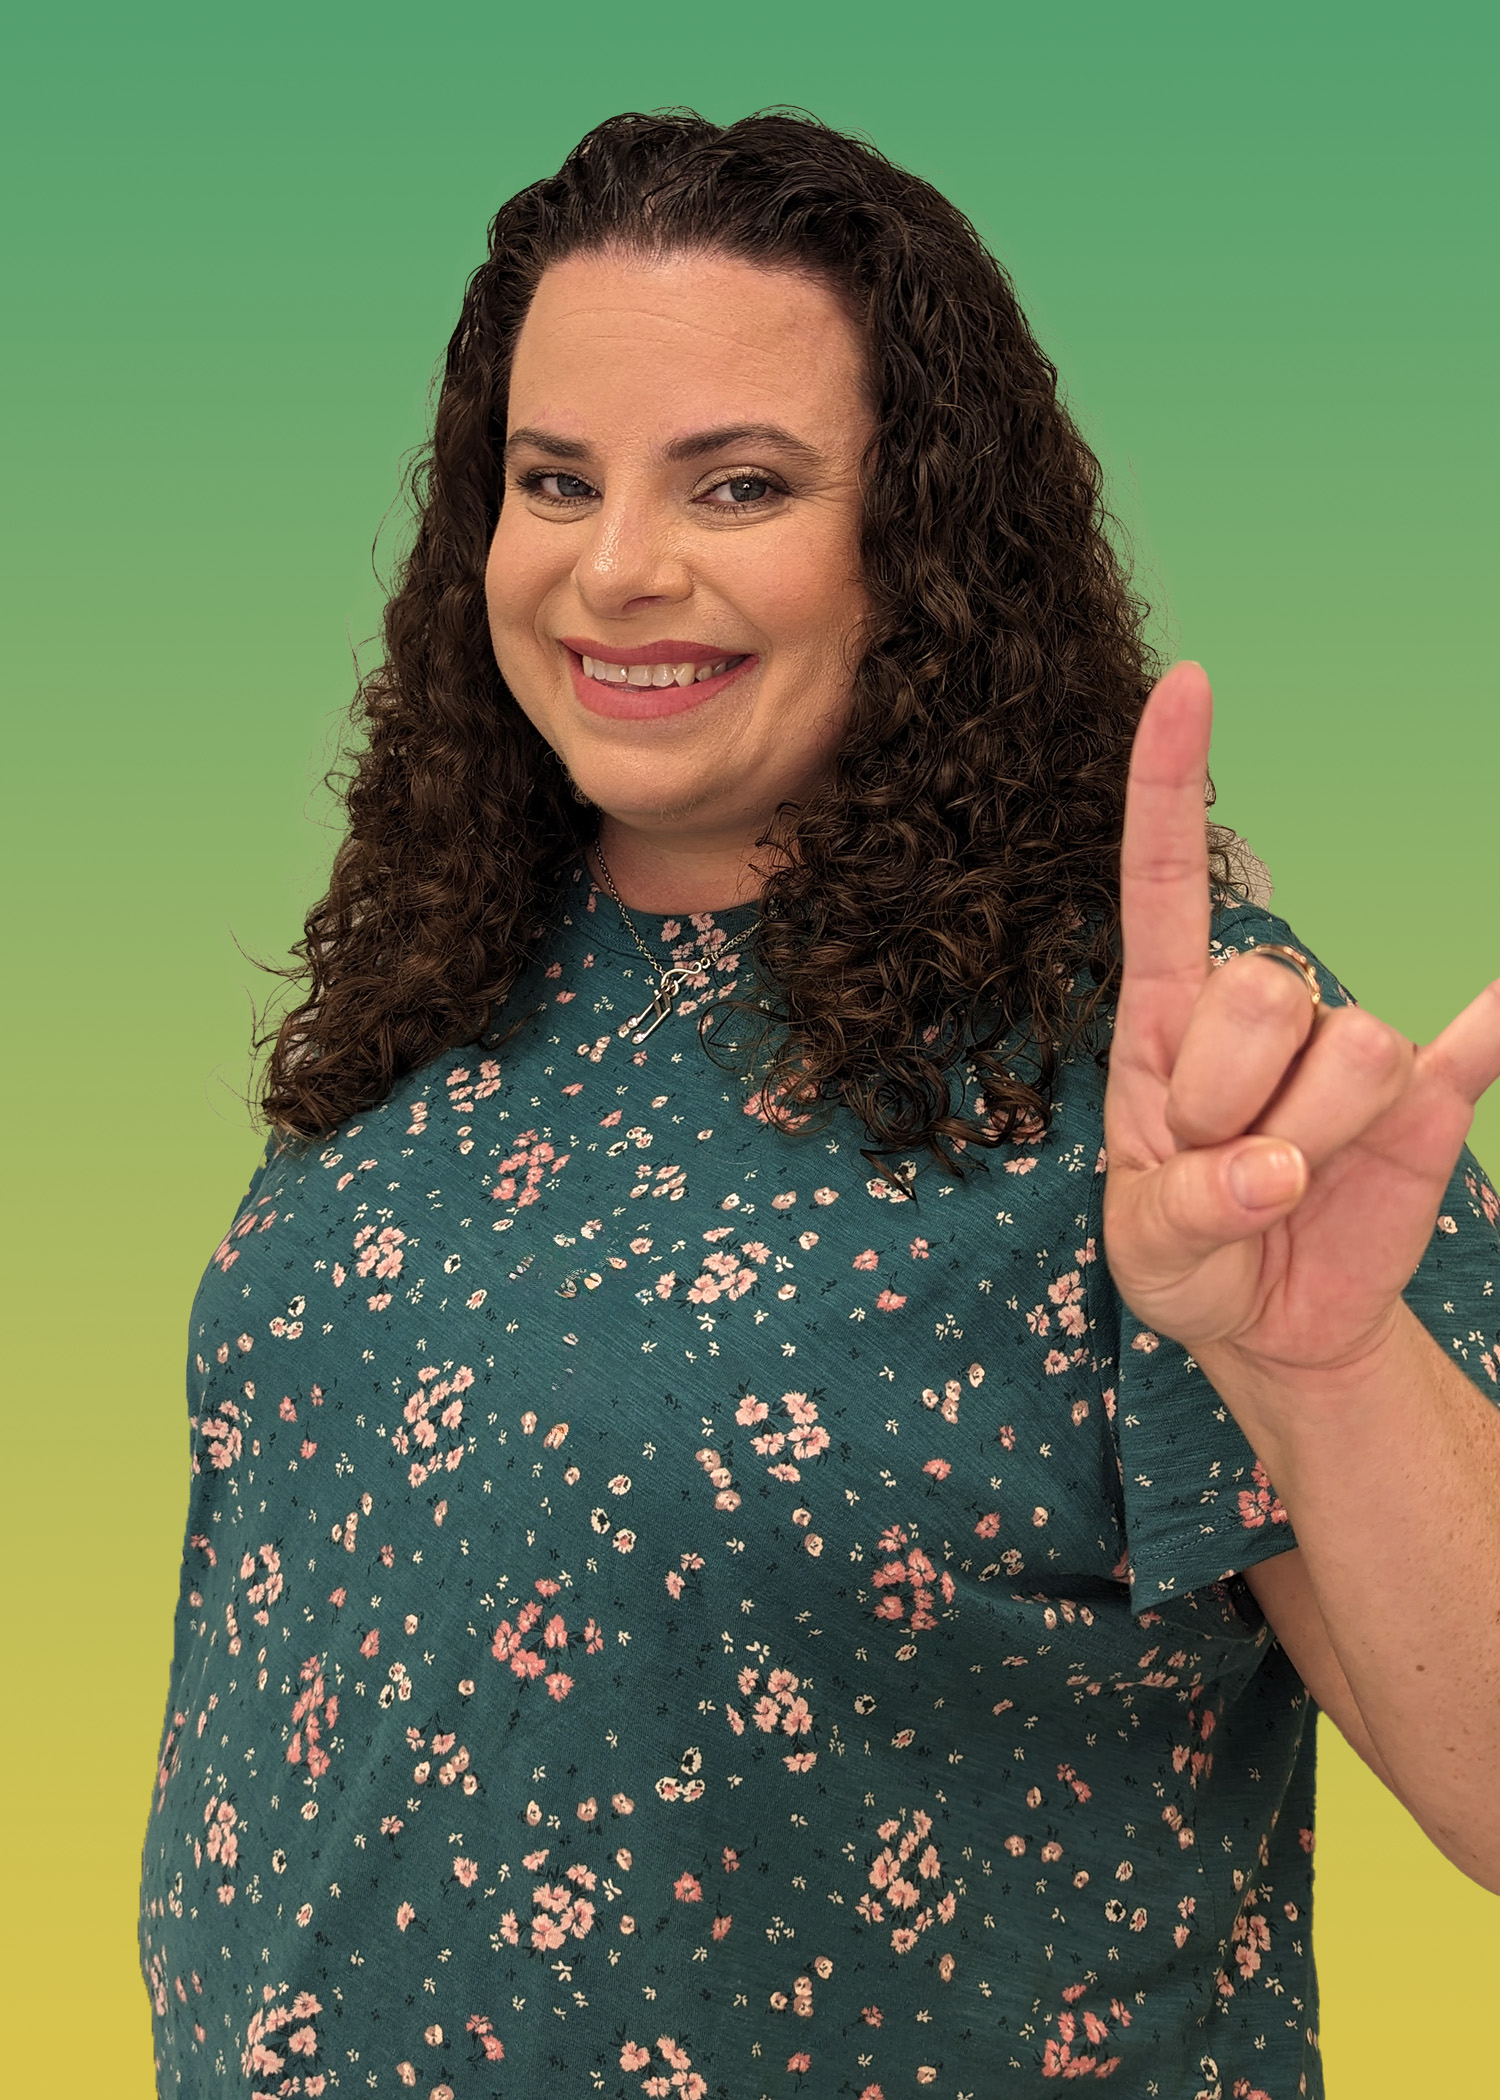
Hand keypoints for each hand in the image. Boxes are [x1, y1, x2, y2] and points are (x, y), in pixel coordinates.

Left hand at [1102, 661, 1499, 1386]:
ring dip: (1311, 1137)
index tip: (1187, 683)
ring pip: (1356, 1047)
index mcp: (1165, 1020)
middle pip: (1265, 988)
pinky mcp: (1428, 1101)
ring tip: (1280, 1181)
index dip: (1169, 783)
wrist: (1270, 1322)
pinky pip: (1480, 1048)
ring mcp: (1347, 1052)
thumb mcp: (1147, 1248)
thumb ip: (1189, 1205)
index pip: (1165, 880)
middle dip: (1230, 1096)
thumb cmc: (1184, 1258)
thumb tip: (1276, 1173)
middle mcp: (1260, 1014)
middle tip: (1214, 1158)